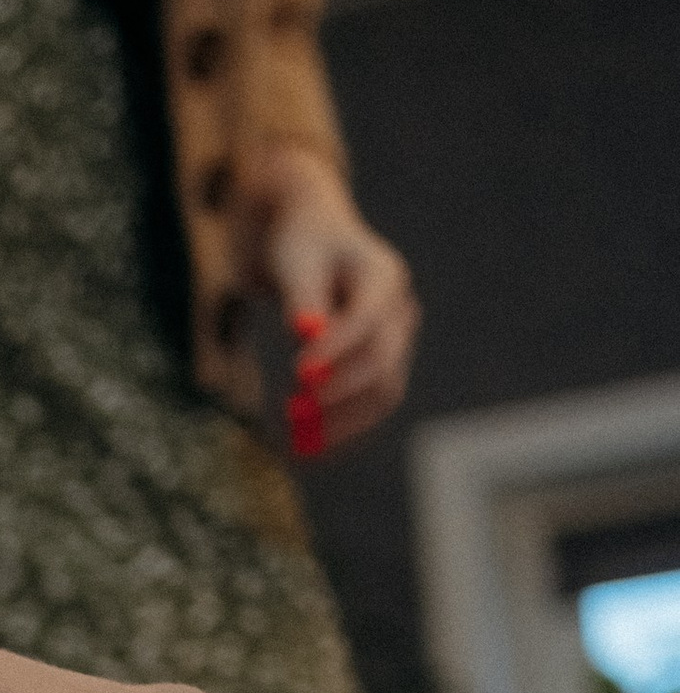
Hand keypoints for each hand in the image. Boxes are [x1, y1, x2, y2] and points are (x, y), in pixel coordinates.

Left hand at [250, 147, 418, 457]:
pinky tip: (307, 448)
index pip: (368, 323)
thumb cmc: (302, 247)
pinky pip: (369, 406)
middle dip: (339, 394)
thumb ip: (303, 298)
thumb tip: (307, 333)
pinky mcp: (380, 366)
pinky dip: (341, 430)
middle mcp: (399, 311)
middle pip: (383, 364)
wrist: (313, 244)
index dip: (337, 352)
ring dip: (342, 423)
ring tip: (297, 443)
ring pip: (382, 393)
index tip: (300, 375)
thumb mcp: (296, 262)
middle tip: (292, 414)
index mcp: (385, 276)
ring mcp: (395, 341)